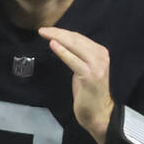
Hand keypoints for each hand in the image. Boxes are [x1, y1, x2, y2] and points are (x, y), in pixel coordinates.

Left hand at [39, 27, 112, 143]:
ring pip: (74, 46)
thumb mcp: (83, 70)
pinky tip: (53, 45)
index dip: (63, 33)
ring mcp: (96, 65)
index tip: (49, 30)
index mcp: (100, 52)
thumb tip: (63, 45)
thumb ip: (77, 57)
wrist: (98, 113)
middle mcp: (100, 56)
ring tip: (44, 34)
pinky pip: (73, 60)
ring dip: (58, 38)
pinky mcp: (90, 75)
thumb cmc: (88, 93)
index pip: (79, 38)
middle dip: (58, 32)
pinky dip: (62, 52)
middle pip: (76, 39)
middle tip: (42, 30)